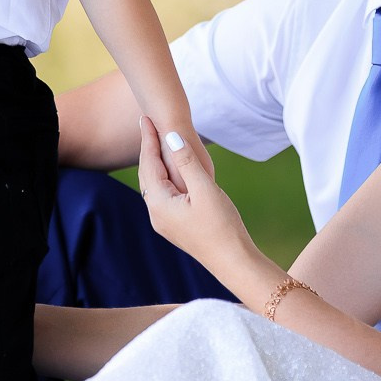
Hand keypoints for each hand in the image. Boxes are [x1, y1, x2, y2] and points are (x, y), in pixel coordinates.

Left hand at [137, 116, 246, 270]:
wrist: (234, 263)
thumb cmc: (222, 226)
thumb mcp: (205, 189)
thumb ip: (186, 162)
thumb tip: (171, 137)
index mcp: (159, 203)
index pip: (150, 163)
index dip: (149, 139)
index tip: (146, 117)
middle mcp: (156, 213)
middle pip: (148, 174)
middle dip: (148, 149)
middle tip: (147, 124)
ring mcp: (165, 222)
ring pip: (154, 185)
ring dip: (154, 164)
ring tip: (154, 143)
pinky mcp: (176, 227)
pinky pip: (163, 195)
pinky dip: (163, 178)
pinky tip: (169, 174)